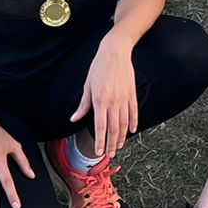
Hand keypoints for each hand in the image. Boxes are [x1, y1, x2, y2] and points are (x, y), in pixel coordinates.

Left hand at [71, 33, 138, 157]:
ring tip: (118, 146)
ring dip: (121, 137)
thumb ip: (83, 105)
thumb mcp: (87, 85)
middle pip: (113, 128)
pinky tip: (131, 131)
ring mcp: (124, 98)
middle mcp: (113, 102)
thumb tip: (74, 119)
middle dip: (111, 144)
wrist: (115, 52)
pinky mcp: (132, 94)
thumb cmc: (98, 67)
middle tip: (109, 155)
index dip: (99, 141)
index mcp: (100, 100)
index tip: (98, 152)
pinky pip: (133, 112)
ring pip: (124, 123)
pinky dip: (133, 123)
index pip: (100, 127)